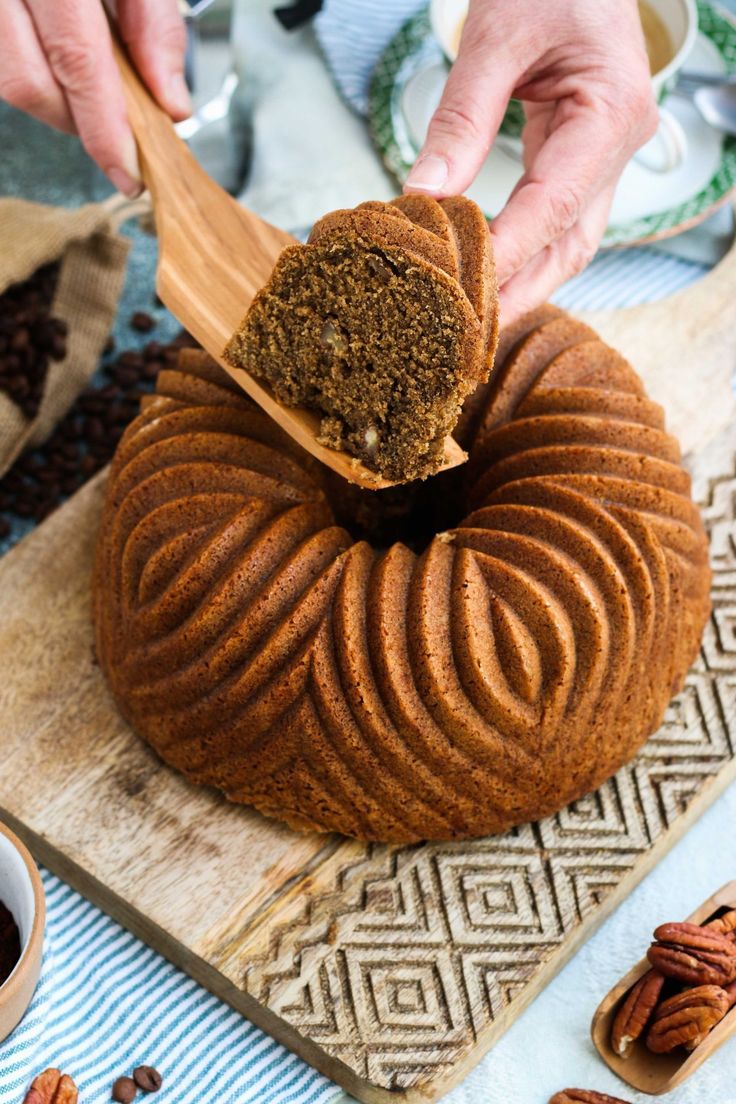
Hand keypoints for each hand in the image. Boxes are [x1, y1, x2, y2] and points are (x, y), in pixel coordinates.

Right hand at [0, 0, 189, 195]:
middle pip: (30, 84)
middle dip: (80, 122)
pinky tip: (65, 63)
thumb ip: (154, 27)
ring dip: (57, 99)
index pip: (77, 62)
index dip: (107, 129)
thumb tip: (170, 103)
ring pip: (11, 79)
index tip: (131, 174)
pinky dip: (40, 76)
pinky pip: (4, 63)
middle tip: (120, 129)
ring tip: (95, 87)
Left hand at [404, 0, 657, 324]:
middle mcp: (618, 144)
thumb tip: (423, 194)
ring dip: (523, 283)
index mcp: (610, 114)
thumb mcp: (497, 35)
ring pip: (568, 242)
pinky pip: (556, 218)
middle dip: (520, 293)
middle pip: (570, 246)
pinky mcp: (582, 156)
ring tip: (472, 321)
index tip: (458, 292)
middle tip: (466, 334)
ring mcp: (605, 155)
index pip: (552, 208)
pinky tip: (486, 274)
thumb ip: (462, 117)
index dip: (505, 256)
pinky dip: (521, 251)